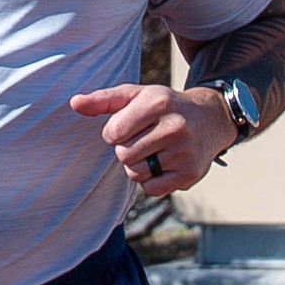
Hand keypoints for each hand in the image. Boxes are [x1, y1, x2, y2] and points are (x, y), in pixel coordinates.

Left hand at [67, 83, 236, 195]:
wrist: (211, 118)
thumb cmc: (165, 106)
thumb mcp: (136, 95)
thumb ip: (103, 100)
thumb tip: (74, 103)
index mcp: (157, 103)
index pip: (113, 132)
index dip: (114, 132)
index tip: (128, 127)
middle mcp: (173, 127)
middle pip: (123, 155)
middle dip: (126, 149)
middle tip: (144, 139)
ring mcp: (184, 152)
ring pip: (136, 173)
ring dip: (138, 165)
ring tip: (153, 151)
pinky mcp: (190, 173)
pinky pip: (151, 189)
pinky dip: (151, 181)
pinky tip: (163, 164)